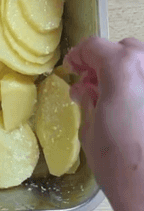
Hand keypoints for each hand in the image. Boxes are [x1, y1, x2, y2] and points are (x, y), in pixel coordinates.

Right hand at [64, 37, 143, 210]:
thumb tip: (88, 91)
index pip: (95, 45)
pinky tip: (131, 110)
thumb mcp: (90, 126)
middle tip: (91, 84)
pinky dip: (139, 89)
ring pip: (143, 64)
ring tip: (112, 98)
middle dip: (106, 62)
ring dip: (126, 73)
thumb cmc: (120, 164)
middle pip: (125, 49)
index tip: (73, 69)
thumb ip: (89, 99)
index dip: (78, 56)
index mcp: (123, 69)